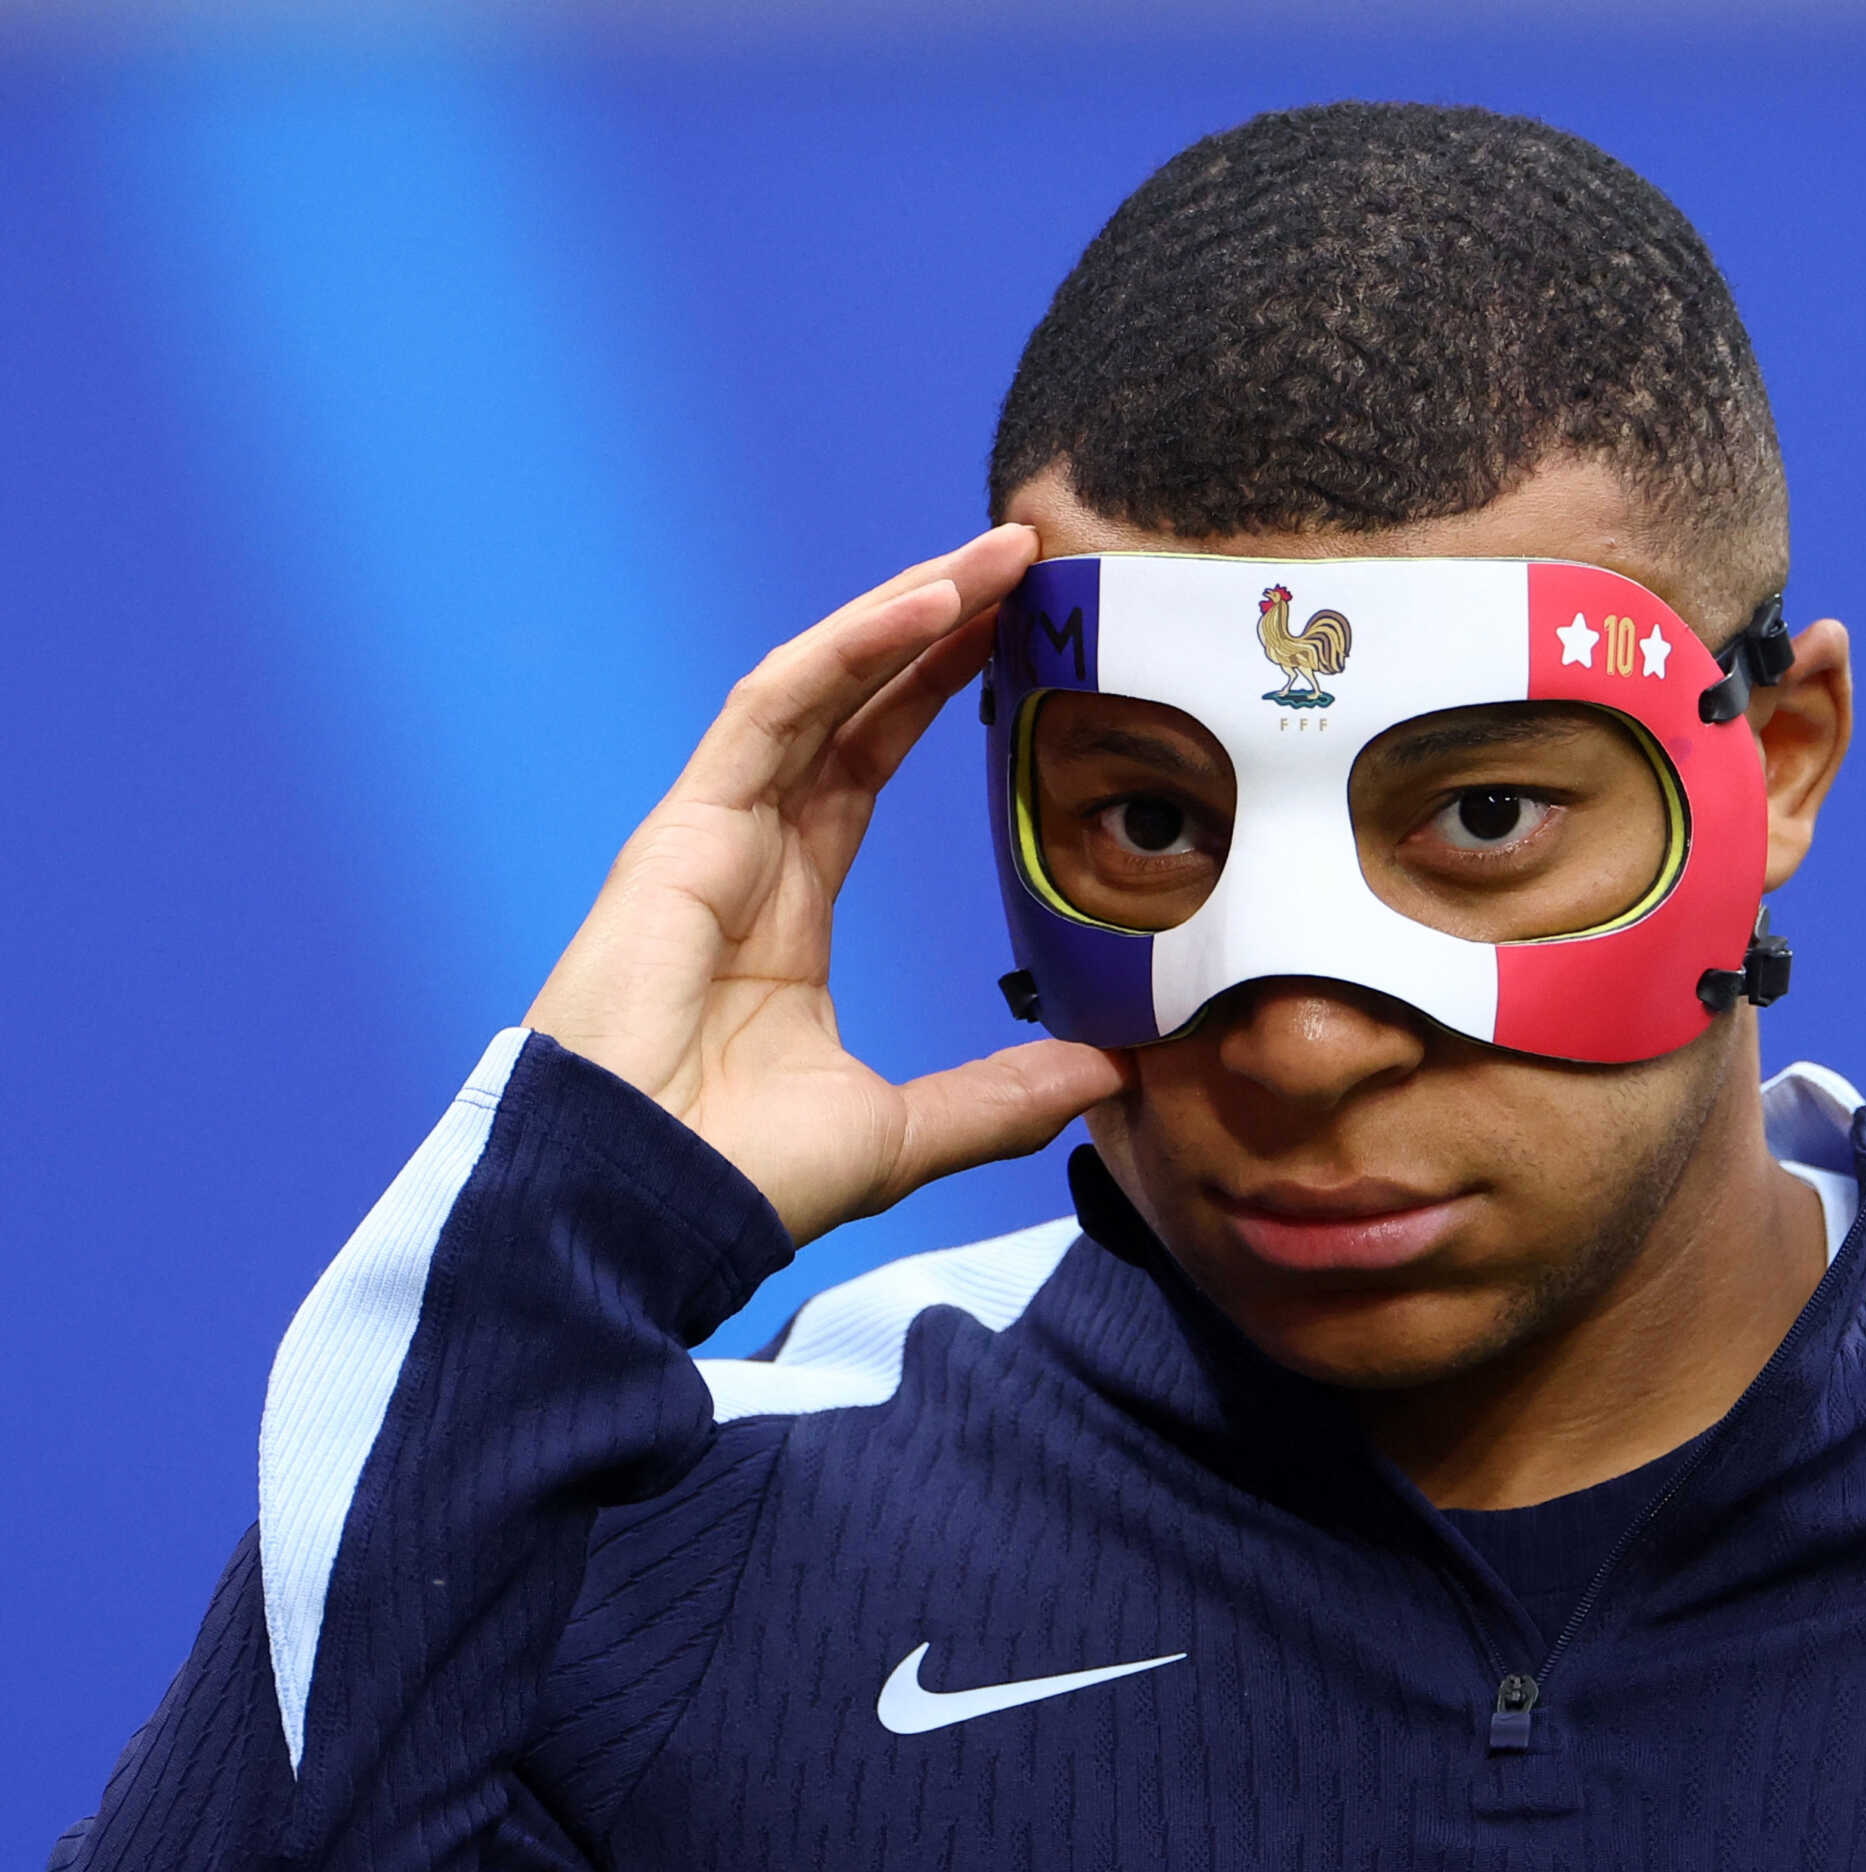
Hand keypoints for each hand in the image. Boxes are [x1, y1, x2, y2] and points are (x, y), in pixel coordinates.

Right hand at [525, 524, 1130, 1244]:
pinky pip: (774, 707)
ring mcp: (711, 832)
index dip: (937, 692)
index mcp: (789, 908)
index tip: (1021, 642)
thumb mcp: (905, 1130)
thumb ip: (1003, 1094)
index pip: (870, 762)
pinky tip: (928, 604)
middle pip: (850, 700)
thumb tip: (1110, 1074)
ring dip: (907, 607)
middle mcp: (749, 851)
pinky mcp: (685, 829)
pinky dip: (849, 649)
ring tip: (1000, 555)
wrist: (644, 1212)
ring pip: (817, 682)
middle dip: (936, 622)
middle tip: (1027, 559)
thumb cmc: (741, 1178)